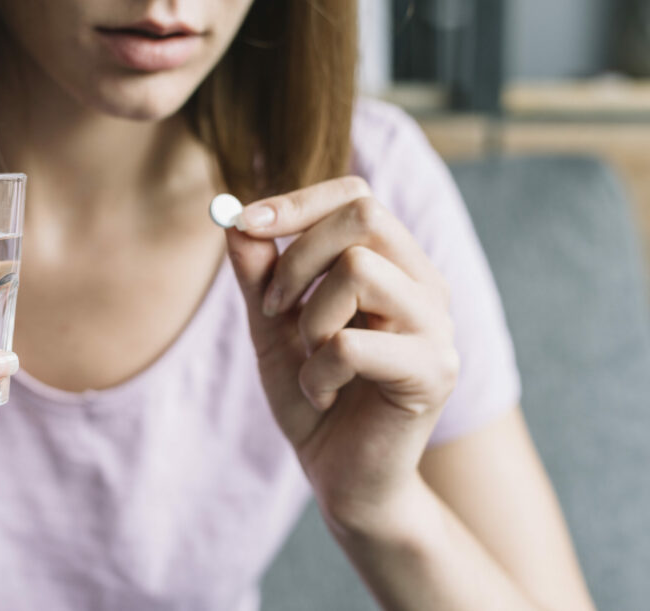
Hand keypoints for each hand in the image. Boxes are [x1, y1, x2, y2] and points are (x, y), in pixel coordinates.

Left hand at [224, 176, 458, 527]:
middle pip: (365, 216)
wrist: (342, 477)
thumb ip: (258, 276)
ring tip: (309, 359)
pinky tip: (320, 393)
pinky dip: (316, 371)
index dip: (297, 202)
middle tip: (273, 310)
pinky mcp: (434, 371)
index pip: (356, 197)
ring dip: (310, 318)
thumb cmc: (314, 396)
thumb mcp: (272, 328)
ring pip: (359, 270)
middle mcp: (424, 284)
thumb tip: (235, 221)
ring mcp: (436, 326)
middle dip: (297, 259)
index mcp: (393, 265)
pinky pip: (352, 342)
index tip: (245, 224)